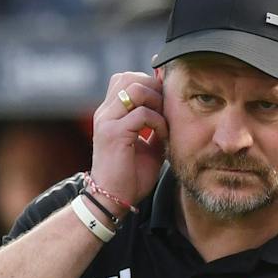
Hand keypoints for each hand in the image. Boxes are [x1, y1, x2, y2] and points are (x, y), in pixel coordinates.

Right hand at [90, 72, 167, 209]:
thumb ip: (155, 126)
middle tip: (167, 111)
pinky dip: (158, 121)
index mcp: (110, 113)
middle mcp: (105, 113)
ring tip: (164, 122)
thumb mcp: (148, 146)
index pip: (127, 79)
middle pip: (130, 77)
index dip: (149, 85)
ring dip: (156, 102)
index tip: (164, 105)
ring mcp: (107, 121)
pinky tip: (163, 136)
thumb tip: (172, 112)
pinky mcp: (114, 134)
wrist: (112, 199)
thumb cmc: (130, 176)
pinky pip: (142, 114)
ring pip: (135, 88)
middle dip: (155, 89)